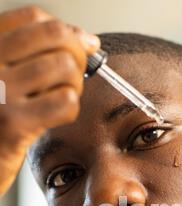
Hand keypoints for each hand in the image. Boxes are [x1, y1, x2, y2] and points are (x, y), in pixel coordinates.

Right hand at [0, 4, 99, 195]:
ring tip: (59, 99)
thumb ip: (38, 53)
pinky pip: (64, 102)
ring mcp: (0, 92)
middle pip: (56, 37)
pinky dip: (70, 108)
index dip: (65, 32)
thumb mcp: (7, 76)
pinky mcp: (14, 125)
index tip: (76, 48)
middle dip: (77, 56)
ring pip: (65, 68)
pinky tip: (55, 117)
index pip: (34, 18)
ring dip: (74, 85)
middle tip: (72, 77)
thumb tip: (88, 40)